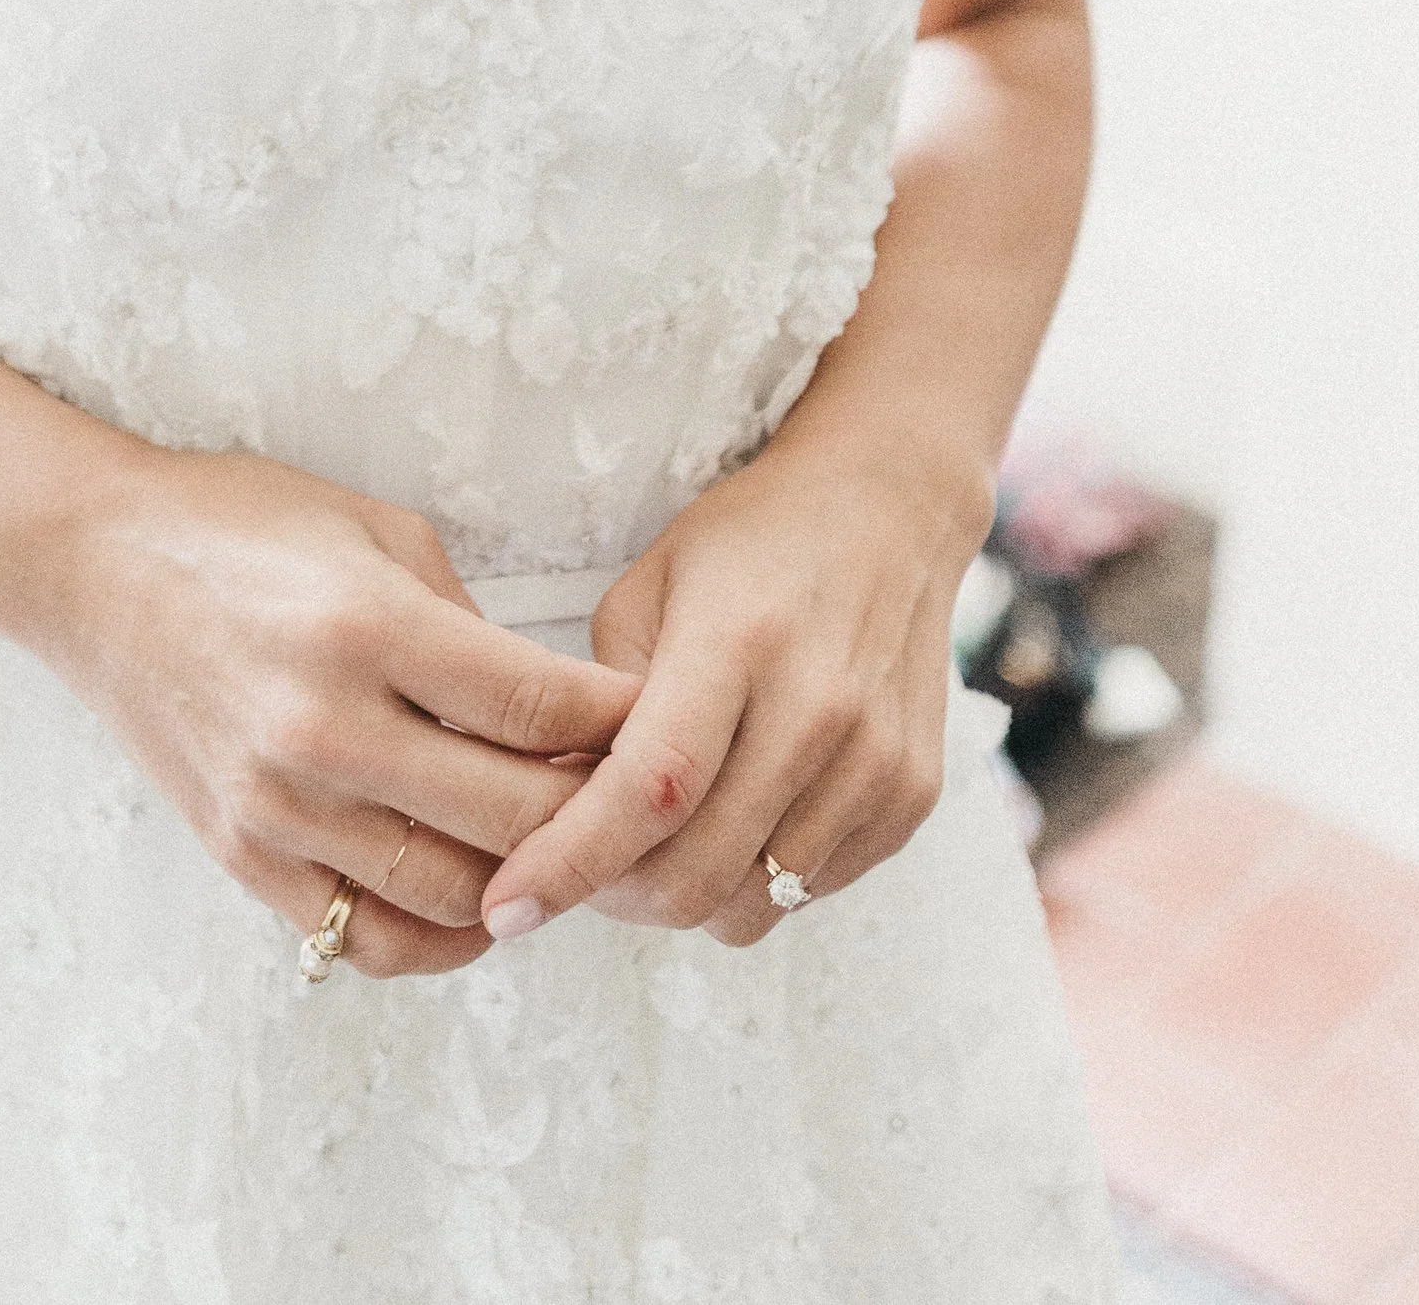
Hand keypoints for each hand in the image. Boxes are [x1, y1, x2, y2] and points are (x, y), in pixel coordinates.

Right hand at [37, 448, 644, 977]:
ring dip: (527, 880)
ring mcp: (280, 807)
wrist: (93, 567)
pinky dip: (443, 936)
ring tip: (558, 843)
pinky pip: (369, 938)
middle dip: (593, 808)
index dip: (618, 722)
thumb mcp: (373, 529)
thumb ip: (465, 622)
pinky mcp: (244, 858)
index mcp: (364, 626)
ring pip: (454, 894)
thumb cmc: (241, 526)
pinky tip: (477, 896)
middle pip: (512, 815)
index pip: (535, 706)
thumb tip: (551, 709)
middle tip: (631, 792)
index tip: (659, 715)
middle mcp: (323, 728)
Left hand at [472, 435, 979, 949]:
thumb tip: (557, 817)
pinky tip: (734, 815)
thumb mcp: (648, 586)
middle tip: (577, 871)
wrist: (889, 511)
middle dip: (615, 898)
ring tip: (654, 842)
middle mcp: (820, 708)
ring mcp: (877, 761)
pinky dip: (754, 879)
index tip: (506, 907)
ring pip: (754, 906)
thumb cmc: (749, 544)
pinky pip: (809, 893)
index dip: (571, 860)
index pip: (652, 786)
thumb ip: (600, 703)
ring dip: (685, 897)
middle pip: (699, 872)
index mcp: (738, 640)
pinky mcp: (911, 798)